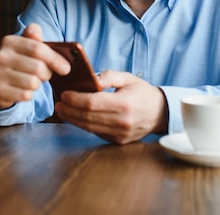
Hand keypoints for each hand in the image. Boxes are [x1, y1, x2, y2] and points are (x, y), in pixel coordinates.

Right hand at [0, 23, 70, 108]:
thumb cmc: (18, 61)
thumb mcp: (25, 45)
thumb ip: (34, 37)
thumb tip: (38, 32)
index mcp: (9, 41)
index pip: (38, 49)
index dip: (55, 59)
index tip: (66, 68)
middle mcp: (1, 56)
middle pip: (38, 68)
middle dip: (47, 73)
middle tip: (45, 74)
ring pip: (33, 83)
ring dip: (37, 84)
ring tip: (32, 81)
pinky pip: (25, 95)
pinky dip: (29, 94)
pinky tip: (23, 89)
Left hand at [54, 70, 168, 143]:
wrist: (161, 113)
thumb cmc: (143, 93)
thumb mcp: (128, 78)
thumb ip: (108, 77)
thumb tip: (89, 78)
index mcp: (124, 104)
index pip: (92, 103)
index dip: (75, 99)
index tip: (64, 94)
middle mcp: (122, 122)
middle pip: (87, 116)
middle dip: (69, 109)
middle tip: (58, 103)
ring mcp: (120, 134)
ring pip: (89, 127)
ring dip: (72, 119)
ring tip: (62, 110)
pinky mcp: (118, 141)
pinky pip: (96, 132)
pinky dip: (83, 124)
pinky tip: (76, 117)